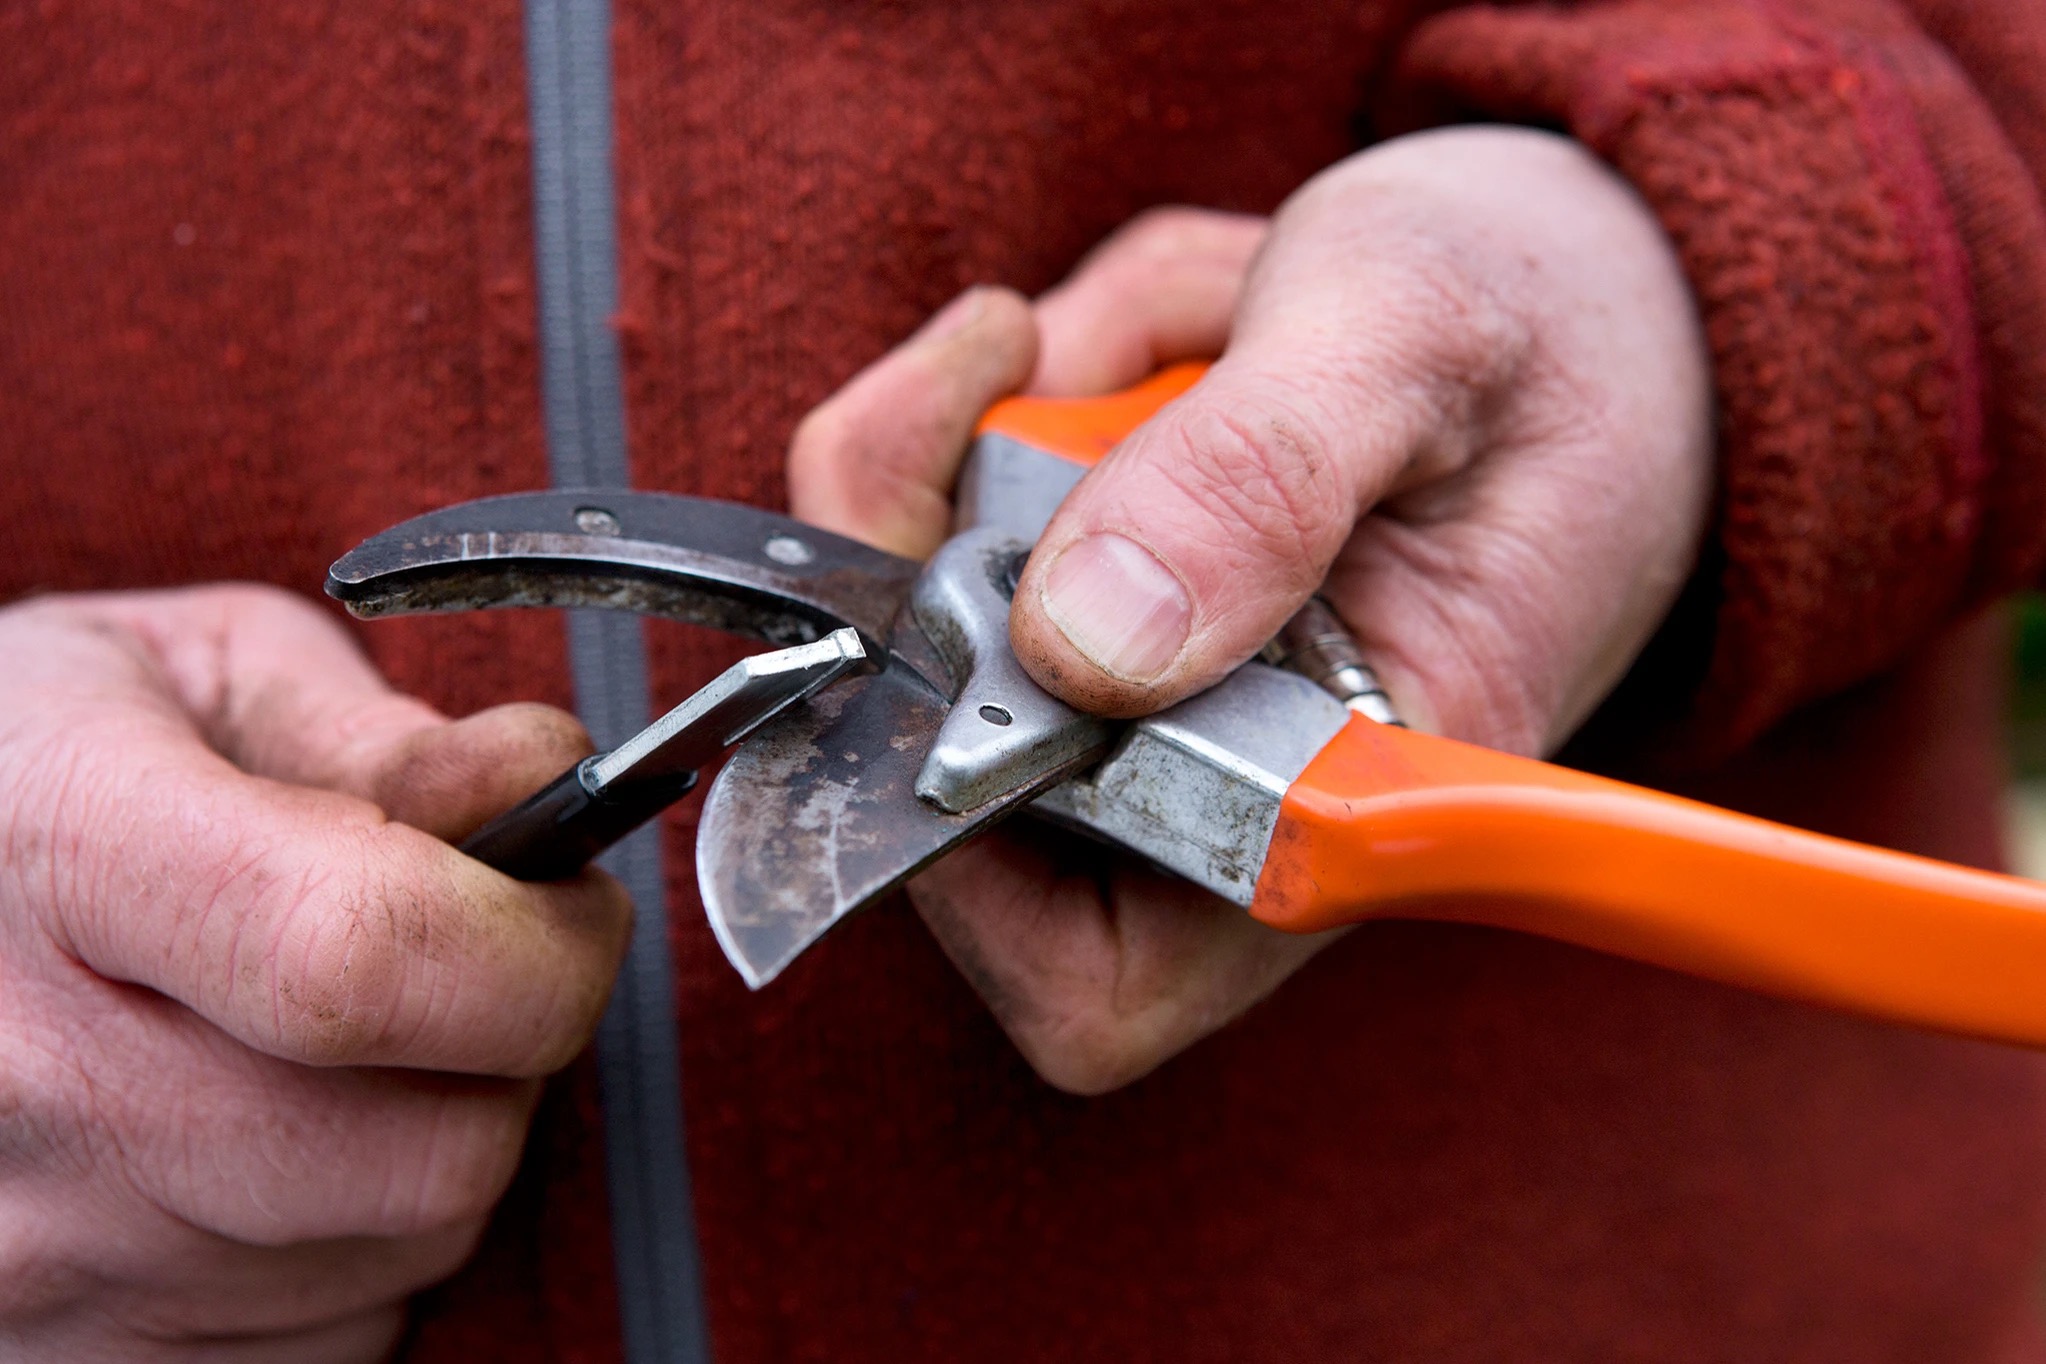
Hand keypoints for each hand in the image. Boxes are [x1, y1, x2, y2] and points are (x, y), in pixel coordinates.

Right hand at [0, 586, 629, 1359]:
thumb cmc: (19, 768)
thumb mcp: (182, 673)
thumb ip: (372, 733)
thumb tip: (545, 783)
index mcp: (61, 859)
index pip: (363, 957)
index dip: (533, 942)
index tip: (569, 898)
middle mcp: (33, 1086)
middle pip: (431, 1146)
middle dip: (511, 1047)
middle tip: (465, 962)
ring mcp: (43, 1254)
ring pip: (408, 1243)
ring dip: (431, 1136)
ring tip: (329, 1038)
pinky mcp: (73, 1358)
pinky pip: (339, 1325)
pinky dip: (352, 1235)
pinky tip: (265, 1133)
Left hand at [790, 126, 1711, 1092]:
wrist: (1608, 289)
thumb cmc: (1559, 332)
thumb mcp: (1426, 341)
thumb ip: (1262, 478)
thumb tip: (1080, 644)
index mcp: (1349, 800)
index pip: (1093, 977)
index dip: (958, 850)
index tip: (946, 609)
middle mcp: (1234, 774)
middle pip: (958, 767)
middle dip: (936, 528)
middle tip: (1018, 363)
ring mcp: (1163, 687)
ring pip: (952, 604)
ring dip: (1017, 418)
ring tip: (1201, 320)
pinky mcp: (1120, 593)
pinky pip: (980, 501)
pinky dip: (1043, 382)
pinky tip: (1183, 323)